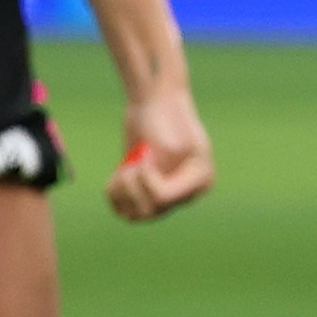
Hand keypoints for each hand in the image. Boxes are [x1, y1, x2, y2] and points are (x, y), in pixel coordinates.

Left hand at [106, 78, 214, 220]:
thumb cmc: (164, 115)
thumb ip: (163, 179)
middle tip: (131, 162)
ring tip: (123, 169)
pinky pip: (125, 211)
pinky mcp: (148, 192)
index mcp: (201, 180)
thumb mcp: (166, 147)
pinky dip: (114, 196)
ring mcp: (167, 194)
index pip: (162, 198)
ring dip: (122, 192)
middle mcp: (187, 192)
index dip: (144, 179)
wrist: (153, 100)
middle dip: (132, 186)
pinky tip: (116, 175)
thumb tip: (155, 202)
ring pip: (136, 216)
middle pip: (150, 210)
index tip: (144, 153)